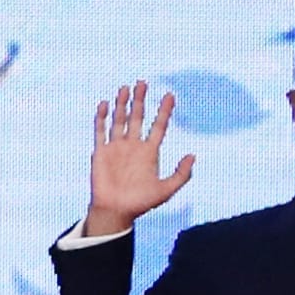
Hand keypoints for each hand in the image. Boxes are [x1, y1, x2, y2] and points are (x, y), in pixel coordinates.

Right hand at [82, 79, 196, 241]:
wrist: (116, 211)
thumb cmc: (142, 202)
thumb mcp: (167, 189)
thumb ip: (181, 174)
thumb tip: (193, 155)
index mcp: (150, 152)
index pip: (159, 125)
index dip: (165, 110)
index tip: (171, 95)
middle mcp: (133, 146)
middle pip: (138, 117)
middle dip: (141, 100)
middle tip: (144, 83)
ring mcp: (116, 147)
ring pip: (120, 120)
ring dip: (122, 104)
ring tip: (125, 88)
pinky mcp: (100, 152)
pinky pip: (100, 131)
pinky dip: (101, 118)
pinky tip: (104, 105)